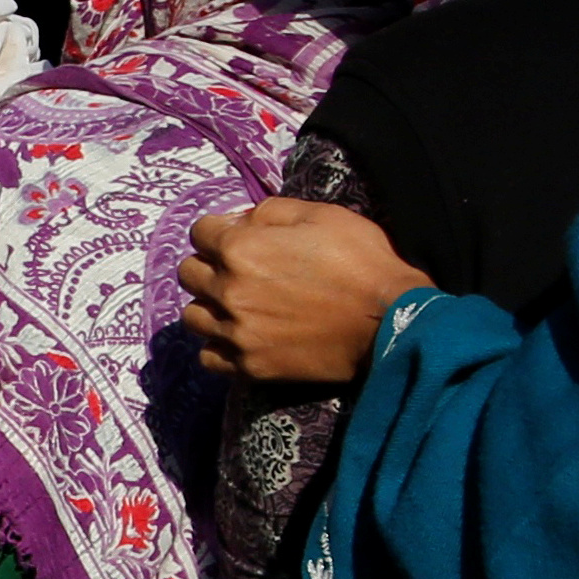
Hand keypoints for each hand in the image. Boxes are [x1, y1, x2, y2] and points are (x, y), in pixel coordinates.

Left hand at [181, 197, 429, 383]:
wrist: (389, 320)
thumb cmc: (360, 261)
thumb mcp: (319, 214)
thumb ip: (269, 211)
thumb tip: (239, 221)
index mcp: (241, 247)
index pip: (200, 232)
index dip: (219, 231)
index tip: (239, 238)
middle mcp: (229, 290)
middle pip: (189, 274)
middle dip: (209, 266)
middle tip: (239, 271)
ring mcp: (237, 332)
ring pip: (193, 317)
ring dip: (209, 306)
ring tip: (237, 305)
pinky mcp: (250, 366)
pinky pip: (208, 357)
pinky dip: (218, 346)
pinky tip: (239, 337)